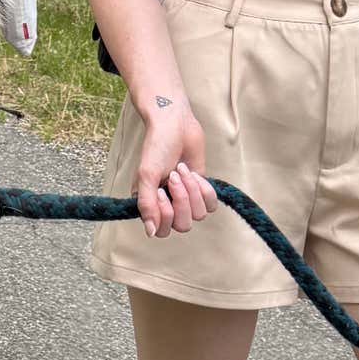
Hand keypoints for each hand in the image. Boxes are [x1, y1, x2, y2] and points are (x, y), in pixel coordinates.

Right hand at [134, 99, 216, 238]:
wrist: (175, 126)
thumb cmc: (157, 148)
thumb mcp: (147, 175)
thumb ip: (147, 205)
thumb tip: (150, 233)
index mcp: (150, 205)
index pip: (162, 231)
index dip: (166, 214)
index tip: (161, 190)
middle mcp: (168, 206)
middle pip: (183, 225)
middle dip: (182, 199)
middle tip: (174, 176)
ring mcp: (186, 199)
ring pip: (198, 215)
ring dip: (192, 190)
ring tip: (182, 169)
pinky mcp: (201, 190)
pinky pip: (211, 205)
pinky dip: (205, 189)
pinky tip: (195, 173)